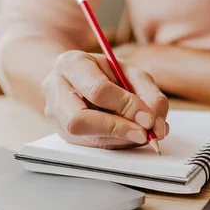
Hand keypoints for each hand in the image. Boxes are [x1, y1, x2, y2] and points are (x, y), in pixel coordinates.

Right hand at [41, 50, 169, 148]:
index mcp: (70, 64)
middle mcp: (55, 90)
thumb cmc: (104, 72)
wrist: (76, 77)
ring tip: (141, 133)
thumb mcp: (129, 71)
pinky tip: (128, 136)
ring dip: (119, 139)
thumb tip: (154, 124)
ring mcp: (54, 115)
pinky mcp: (62, 134)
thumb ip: (147, 93)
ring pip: (85, 136)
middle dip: (117, 129)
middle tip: (144, 134)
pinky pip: (90, 145)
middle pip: (79, 119)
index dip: (126, 106)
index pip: (97, 90)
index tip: (148, 118)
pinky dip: (115, 143)